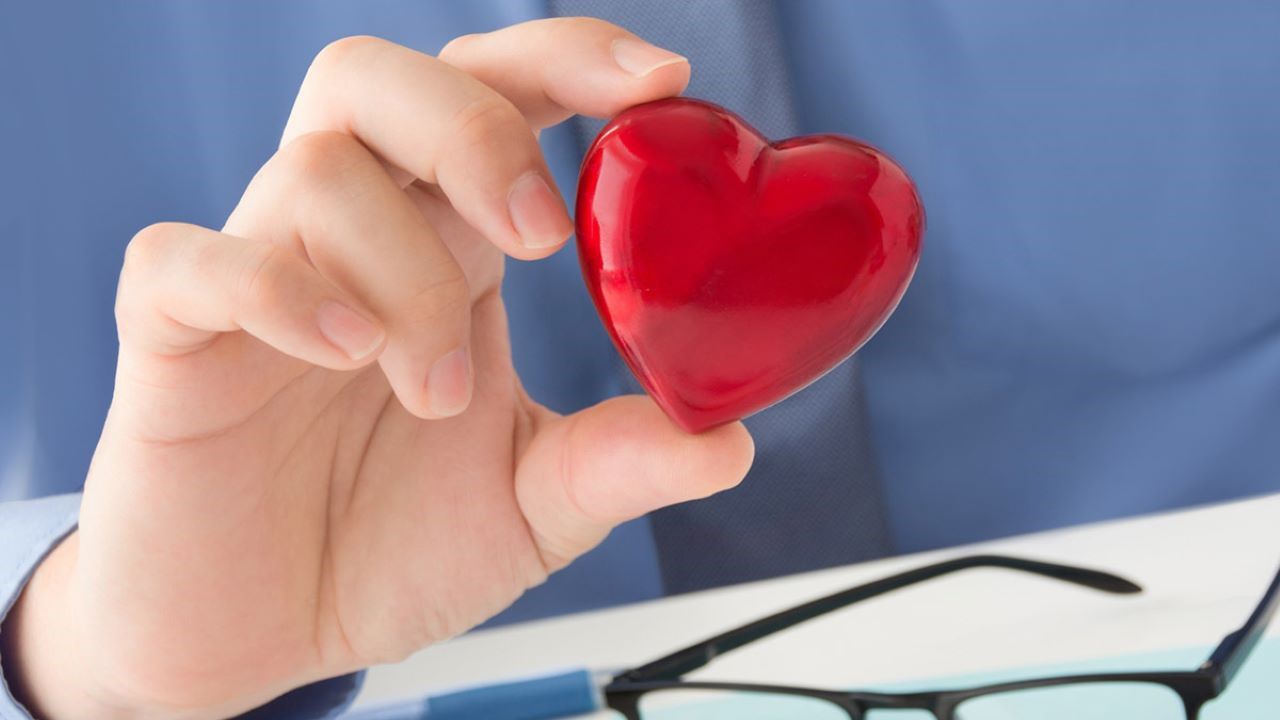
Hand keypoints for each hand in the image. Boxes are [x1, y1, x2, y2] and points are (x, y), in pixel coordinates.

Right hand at [4, 21, 751, 719]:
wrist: (270, 634)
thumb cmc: (391, 546)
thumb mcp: (534, 506)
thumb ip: (619, 462)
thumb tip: (729, 439)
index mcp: (449, 246)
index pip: (496, 94)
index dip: (570, 61)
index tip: (660, 81)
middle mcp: (354, 236)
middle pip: (383, 81)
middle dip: (478, 129)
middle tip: (541, 237)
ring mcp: (259, 275)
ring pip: (315, 171)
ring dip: (403, 272)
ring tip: (436, 393)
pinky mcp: (173, 338)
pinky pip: (185, 259)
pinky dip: (274, 289)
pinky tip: (344, 353)